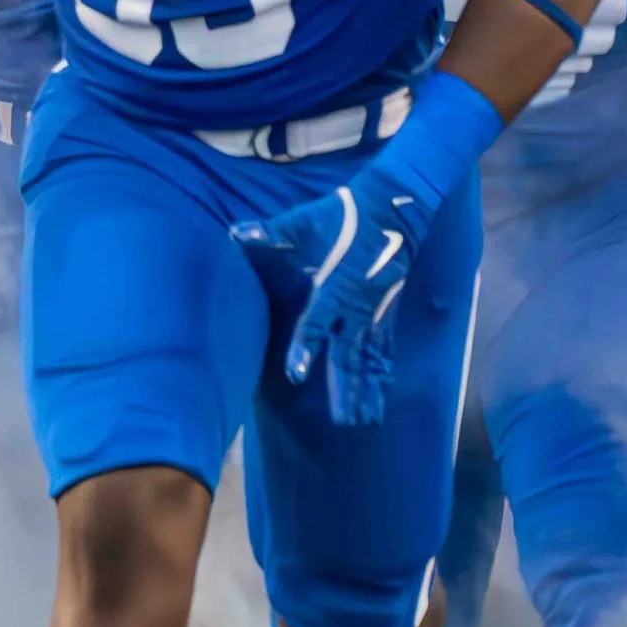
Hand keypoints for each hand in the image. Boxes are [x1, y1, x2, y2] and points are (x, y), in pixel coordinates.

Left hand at [233, 166, 433, 426]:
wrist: (394, 205)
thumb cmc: (343, 214)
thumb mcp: (303, 221)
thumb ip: (269, 233)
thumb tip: (232, 232)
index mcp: (334, 288)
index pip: (317, 324)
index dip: (306, 348)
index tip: (297, 374)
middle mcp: (358, 307)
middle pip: (350, 354)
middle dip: (346, 388)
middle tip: (344, 421)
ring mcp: (377, 311)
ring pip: (371, 358)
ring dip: (368, 388)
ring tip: (366, 419)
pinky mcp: (389, 311)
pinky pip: (385, 348)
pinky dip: (383, 373)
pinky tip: (381, 395)